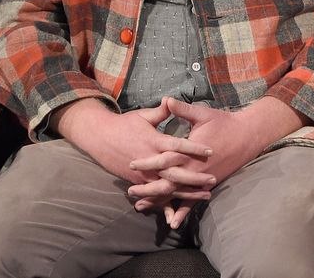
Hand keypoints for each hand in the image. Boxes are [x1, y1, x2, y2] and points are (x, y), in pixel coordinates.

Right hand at [54, 99, 214, 188]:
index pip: (178, 146)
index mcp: (153, 141)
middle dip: (195, 177)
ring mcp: (143, 174)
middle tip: (213, 180)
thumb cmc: (125, 124)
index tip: (211, 151)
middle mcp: (149, 160)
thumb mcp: (143, 115)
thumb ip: (161, 111)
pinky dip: (167, 204)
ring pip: (168, 187)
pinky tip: (180, 213)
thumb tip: (173, 100)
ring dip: (187, 192)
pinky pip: (155, 195)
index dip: (194, 148)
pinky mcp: (138, 182)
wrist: (100, 138)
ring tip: (206, 195)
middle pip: (176, 171)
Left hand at [128, 96, 306, 227]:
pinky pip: (192, 201)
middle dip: (147, 187)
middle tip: (130, 191)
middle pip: (166, 182)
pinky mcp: (208, 184)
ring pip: (176, 194)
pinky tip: (172, 222)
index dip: (147, 162)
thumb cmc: (224, 123)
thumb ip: (182, 109)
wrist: (247, 136)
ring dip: (158, 201)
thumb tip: (166, 99)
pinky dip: (182, 211)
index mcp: (190, 151)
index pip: (164, 159)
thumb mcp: (203, 113)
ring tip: (140, 206)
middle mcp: (194, 168)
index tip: (131, 164)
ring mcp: (201, 179)